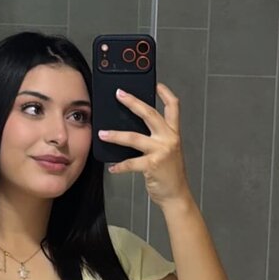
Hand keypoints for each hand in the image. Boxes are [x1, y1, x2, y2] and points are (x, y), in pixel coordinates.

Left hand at [99, 83, 192, 206]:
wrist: (176, 195)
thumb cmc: (170, 174)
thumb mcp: (167, 151)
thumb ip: (156, 138)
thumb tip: (134, 127)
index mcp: (173, 133)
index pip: (173, 107)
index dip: (165, 93)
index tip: (156, 84)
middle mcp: (169, 139)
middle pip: (150, 114)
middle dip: (133, 102)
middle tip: (119, 94)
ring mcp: (161, 151)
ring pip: (134, 137)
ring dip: (115, 136)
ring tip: (102, 133)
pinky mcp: (152, 165)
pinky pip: (130, 162)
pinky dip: (119, 166)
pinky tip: (112, 167)